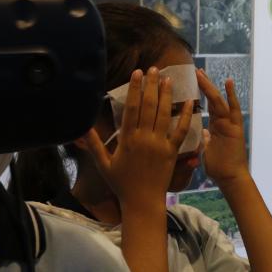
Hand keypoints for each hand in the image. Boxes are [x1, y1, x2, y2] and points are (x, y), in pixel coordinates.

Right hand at [81, 68, 193, 208]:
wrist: (142, 202)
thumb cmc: (121, 183)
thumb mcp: (103, 164)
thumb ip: (93, 144)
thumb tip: (81, 127)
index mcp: (127, 139)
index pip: (131, 108)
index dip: (135, 89)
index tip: (137, 73)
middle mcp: (144, 138)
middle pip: (149, 106)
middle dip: (151, 85)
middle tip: (154, 69)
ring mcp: (159, 144)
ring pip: (164, 114)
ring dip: (166, 95)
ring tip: (167, 79)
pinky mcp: (172, 152)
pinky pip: (181, 131)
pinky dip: (186, 116)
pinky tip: (190, 103)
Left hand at [196, 68, 248, 185]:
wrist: (230, 179)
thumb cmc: (218, 169)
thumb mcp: (206, 152)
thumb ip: (205, 141)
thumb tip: (204, 133)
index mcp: (214, 128)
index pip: (205, 107)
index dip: (199, 94)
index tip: (191, 82)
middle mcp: (221, 123)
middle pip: (211, 100)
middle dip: (204, 85)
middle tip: (195, 71)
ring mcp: (229, 124)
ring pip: (218, 101)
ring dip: (210, 87)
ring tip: (201, 73)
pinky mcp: (235, 127)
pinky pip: (233, 109)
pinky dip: (231, 95)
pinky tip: (228, 82)